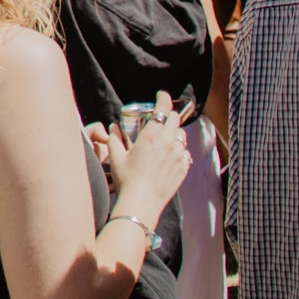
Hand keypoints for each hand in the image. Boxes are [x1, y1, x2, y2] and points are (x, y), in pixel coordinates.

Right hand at [96, 92, 190, 217]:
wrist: (142, 203)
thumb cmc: (127, 180)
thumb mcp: (115, 157)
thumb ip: (114, 139)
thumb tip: (113, 128)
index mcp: (152, 136)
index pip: (162, 109)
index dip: (163, 98)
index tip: (161, 95)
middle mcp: (168, 143)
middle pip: (175, 119)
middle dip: (168, 115)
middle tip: (160, 118)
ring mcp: (178, 156)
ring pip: (182, 136)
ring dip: (174, 132)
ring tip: (165, 138)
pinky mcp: (183, 168)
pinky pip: (185, 153)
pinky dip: (179, 150)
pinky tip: (170, 155)